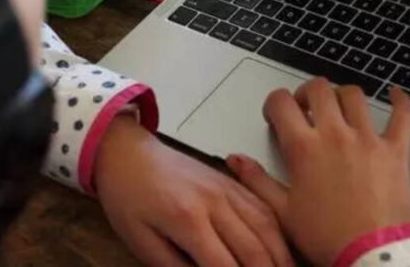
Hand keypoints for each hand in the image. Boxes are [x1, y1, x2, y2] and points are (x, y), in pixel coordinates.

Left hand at [94, 115, 292, 266]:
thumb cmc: (127, 198)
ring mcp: (227, 188)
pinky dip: (278, 231)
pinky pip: (264, 208)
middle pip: (255, 248)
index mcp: (186, 219)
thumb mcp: (139, 241)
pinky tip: (282, 248)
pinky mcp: (232, 182)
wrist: (127, 153)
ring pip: (268, 226)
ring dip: (282, 256)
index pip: (224, 265)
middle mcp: (214, 202)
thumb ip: (173, 266)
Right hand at [226, 79, 409, 266]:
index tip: (276, 114)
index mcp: (303, 148)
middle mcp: (335, 135)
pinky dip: (400, 101)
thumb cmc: (328, 238)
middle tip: (305, 107)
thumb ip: (256, 181)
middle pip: (318, 89)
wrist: (372, 254)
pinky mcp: (395, 150)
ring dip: (342, 95)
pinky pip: (402, 115)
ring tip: (338, 106)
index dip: (274, 103)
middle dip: (307, 93)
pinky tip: (395, 94)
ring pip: (354, 95)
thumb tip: (236, 160)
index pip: (281, 103)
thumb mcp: (283, 212)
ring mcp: (367, 139)